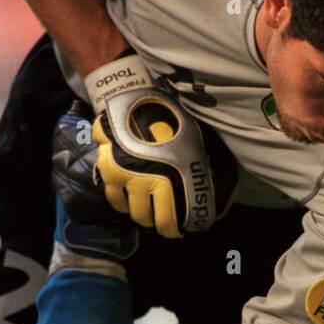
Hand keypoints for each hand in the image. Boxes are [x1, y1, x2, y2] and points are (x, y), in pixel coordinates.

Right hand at [82, 56, 237, 236]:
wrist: (133, 93)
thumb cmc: (169, 116)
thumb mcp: (192, 141)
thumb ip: (198, 167)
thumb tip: (217, 189)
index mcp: (166, 179)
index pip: (169, 221)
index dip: (176, 229)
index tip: (181, 229)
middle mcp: (142, 183)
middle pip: (148, 219)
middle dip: (158, 223)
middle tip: (165, 221)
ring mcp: (121, 177)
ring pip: (130, 210)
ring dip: (140, 213)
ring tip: (147, 210)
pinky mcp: (106, 169)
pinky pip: (112, 196)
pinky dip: (121, 201)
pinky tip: (129, 199)